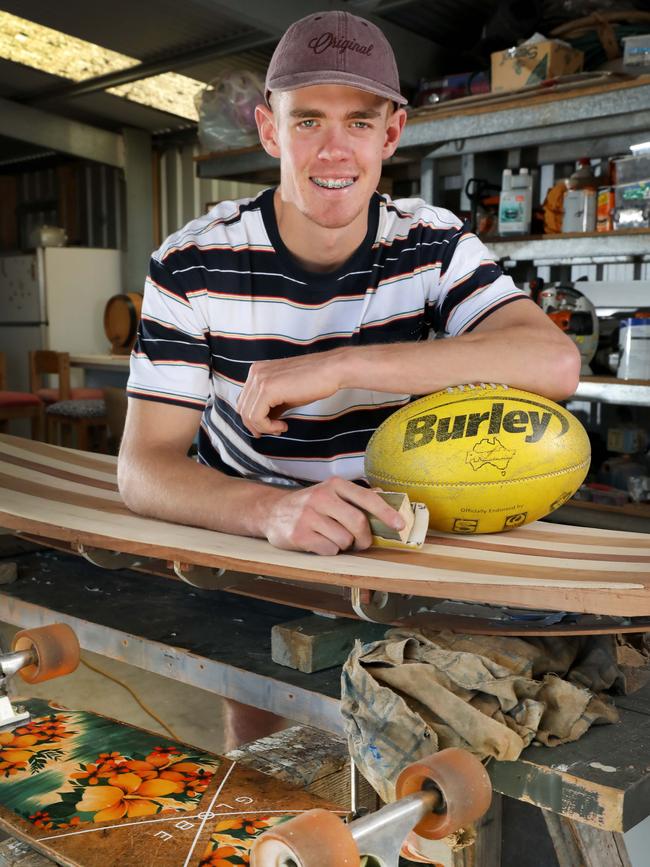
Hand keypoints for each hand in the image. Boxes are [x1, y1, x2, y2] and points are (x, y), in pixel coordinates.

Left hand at [236, 351, 342, 436]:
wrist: (331, 370)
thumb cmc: (313, 382)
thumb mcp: (285, 395)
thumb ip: (270, 406)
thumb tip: (260, 424)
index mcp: (257, 371)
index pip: (244, 401)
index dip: (254, 419)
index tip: (271, 427)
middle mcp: (255, 372)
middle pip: (242, 408)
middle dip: (256, 425)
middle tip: (275, 430)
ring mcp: (259, 379)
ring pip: (247, 415)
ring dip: (263, 428)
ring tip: (281, 428)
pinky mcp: (267, 389)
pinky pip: (256, 417)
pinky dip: (267, 427)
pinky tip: (283, 426)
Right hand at [263, 478, 405, 555]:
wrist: (273, 511)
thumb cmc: (311, 505)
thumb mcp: (332, 493)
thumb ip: (358, 496)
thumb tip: (386, 497)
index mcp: (335, 485)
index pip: (366, 498)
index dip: (386, 512)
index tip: (399, 525)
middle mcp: (321, 497)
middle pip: (358, 523)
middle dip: (364, 538)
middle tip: (361, 542)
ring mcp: (308, 516)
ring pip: (344, 540)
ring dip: (344, 545)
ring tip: (332, 537)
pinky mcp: (299, 535)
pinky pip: (329, 550)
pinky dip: (329, 550)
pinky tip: (319, 542)